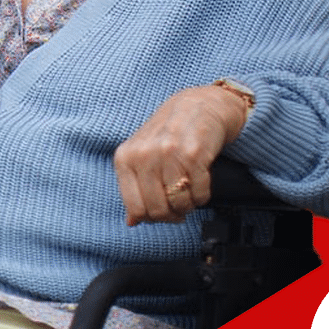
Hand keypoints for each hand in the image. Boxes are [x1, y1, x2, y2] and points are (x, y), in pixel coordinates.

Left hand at [114, 85, 247, 224]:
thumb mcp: (141, 156)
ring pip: (179, 204)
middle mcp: (144, 155)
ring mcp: (168, 154)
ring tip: (189, 189)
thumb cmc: (168, 133)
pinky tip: (200, 180)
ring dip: (189, 204)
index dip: (152, 218)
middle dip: (172, 214)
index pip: (135, 209)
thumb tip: (132, 222)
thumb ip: (134, 188)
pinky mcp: (194, 154)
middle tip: (179, 204)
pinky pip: (200, 194)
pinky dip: (203, 195)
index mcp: (125, 158)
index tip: (162, 211)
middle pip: (157, 210)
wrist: (198, 106)